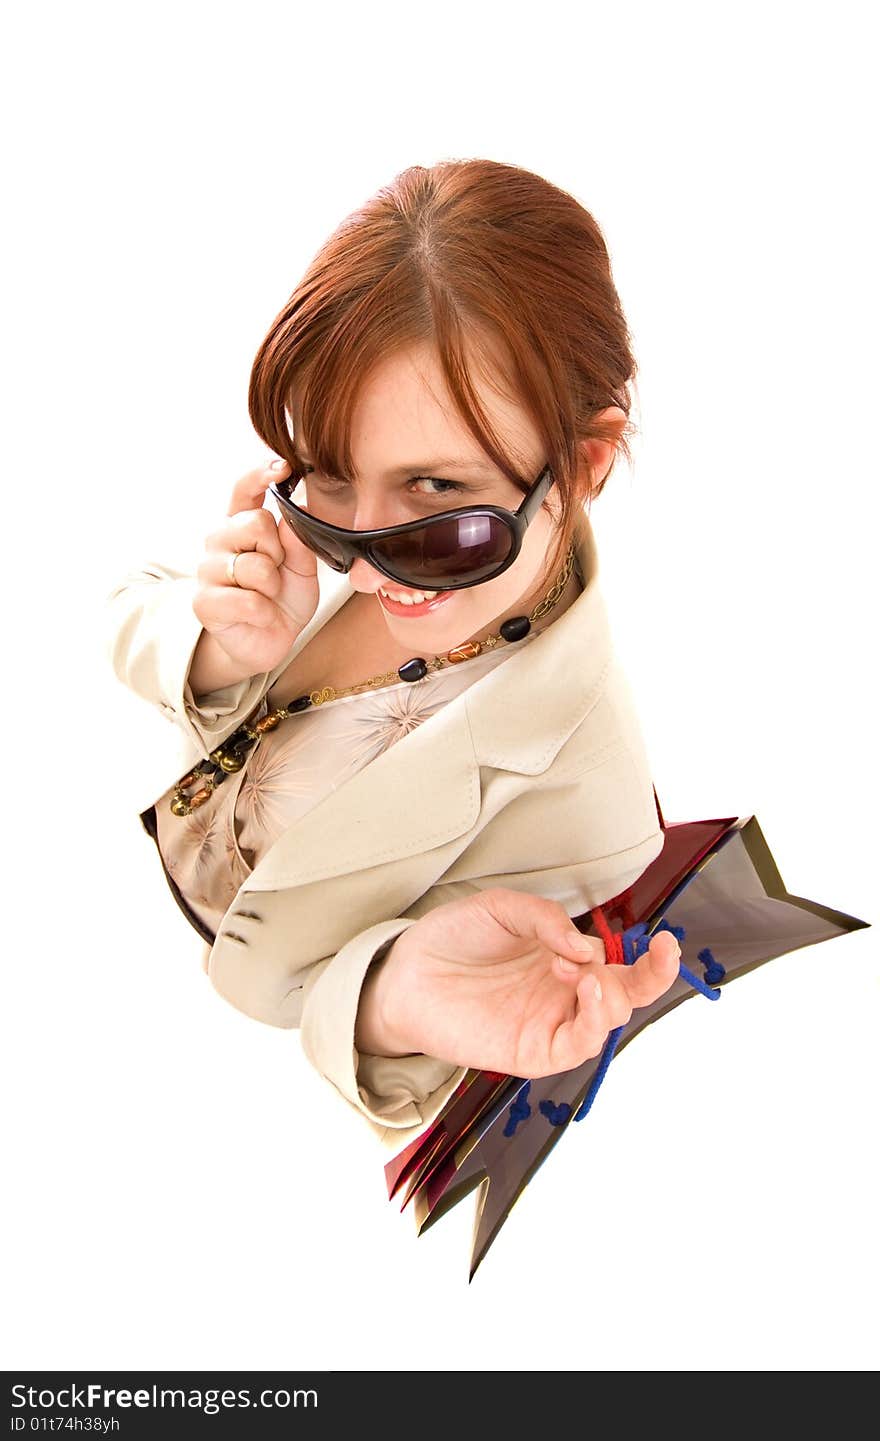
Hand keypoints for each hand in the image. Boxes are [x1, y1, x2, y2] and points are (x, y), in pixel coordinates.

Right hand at [192, 458, 318, 676]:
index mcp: (241, 526)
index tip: (283, 467)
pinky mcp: (204, 602)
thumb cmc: (282, 598)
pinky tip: (261, 616)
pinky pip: (248, 600)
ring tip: (267, 597)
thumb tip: (300, 505)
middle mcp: (219, 541)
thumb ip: (298, 539)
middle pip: (255, 522)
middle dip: (277, 551)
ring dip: (272, 587)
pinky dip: (265, 612)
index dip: (260, 475)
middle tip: (276, 572)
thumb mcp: (302, 567)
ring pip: (254, 566)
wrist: (268, 641)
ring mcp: (208, 571)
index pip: (243, 490)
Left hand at [372, 887, 681, 1077]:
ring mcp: (551, 1022)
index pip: (621, 963)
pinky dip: (593, 1021)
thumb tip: (589, 949)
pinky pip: (576, 1045)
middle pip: (627, 994)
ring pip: (608, 1021)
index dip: (649, 956)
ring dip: (614, 996)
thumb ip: (547, 920)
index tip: (665, 939)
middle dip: (651, 976)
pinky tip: (584, 988)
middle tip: (659, 953)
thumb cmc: (453, 938)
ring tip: (591, 973)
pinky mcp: (532, 1050)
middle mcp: (565, 992)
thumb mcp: (503, 908)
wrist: (405, 972)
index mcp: (566, 958)